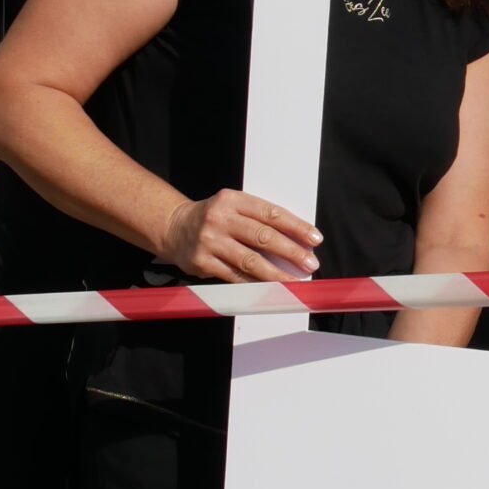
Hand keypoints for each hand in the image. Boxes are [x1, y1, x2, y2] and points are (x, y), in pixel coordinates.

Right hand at [157, 188, 321, 281]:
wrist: (174, 228)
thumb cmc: (214, 218)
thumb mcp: (233, 206)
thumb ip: (259, 219)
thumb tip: (297, 240)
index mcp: (233, 200)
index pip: (271, 213)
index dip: (296, 226)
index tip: (314, 238)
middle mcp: (220, 218)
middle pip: (263, 237)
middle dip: (291, 251)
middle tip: (310, 262)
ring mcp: (210, 241)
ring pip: (250, 260)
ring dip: (276, 274)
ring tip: (294, 281)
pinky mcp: (202, 263)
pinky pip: (234, 276)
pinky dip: (255, 284)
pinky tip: (270, 288)